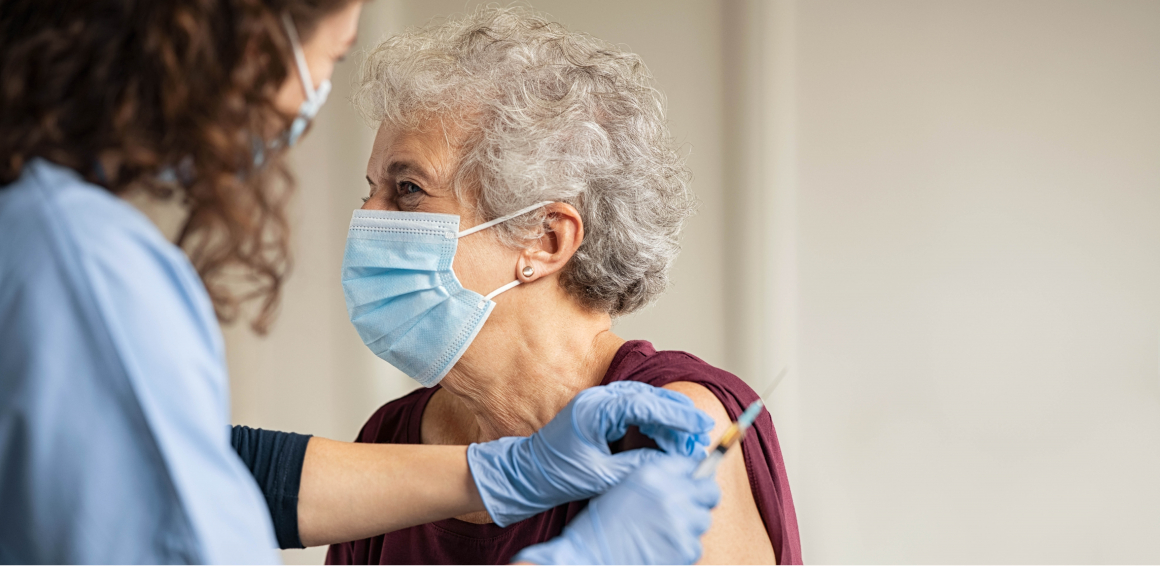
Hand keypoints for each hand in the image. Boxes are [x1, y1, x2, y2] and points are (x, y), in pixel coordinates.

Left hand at [467, 381, 713, 526]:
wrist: (527, 473)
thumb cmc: (556, 475)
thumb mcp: (602, 476)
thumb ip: (638, 466)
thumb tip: (672, 462)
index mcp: (594, 410)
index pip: (645, 404)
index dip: (676, 415)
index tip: (699, 425)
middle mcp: (597, 399)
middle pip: (648, 397)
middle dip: (677, 415)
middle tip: (701, 431)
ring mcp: (597, 402)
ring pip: (643, 401)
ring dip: (667, 417)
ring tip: (689, 436)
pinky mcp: (599, 411)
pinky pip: (633, 408)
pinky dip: (653, 420)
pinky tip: (666, 435)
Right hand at [513, 454, 720, 564]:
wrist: (590, 558)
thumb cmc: (601, 528)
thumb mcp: (625, 489)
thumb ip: (658, 480)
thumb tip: (688, 480)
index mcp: (653, 475)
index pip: (694, 464)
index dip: (697, 475)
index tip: (697, 481)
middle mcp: (670, 494)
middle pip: (710, 491)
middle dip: (701, 499)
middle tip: (685, 509)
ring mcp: (680, 522)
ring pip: (703, 521)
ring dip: (689, 526)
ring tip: (662, 533)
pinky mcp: (685, 549)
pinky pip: (696, 546)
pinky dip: (682, 549)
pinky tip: (660, 548)